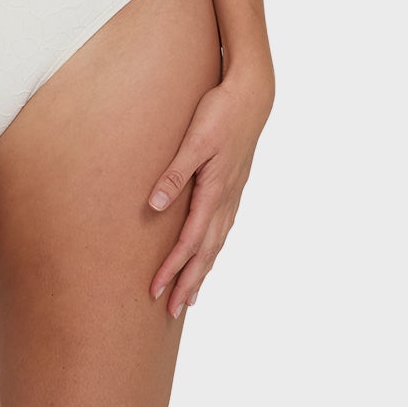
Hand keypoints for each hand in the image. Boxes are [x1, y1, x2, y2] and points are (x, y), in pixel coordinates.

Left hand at [146, 69, 272, 319]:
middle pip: (206, 253)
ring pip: (216, 244)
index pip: (190, 241)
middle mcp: (226, 200)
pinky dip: (213, 251)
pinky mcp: (234, 188)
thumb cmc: (220, 112)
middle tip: (172, 311)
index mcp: (214, 192)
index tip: (156, 290)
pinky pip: (222, 230)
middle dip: (188, 282)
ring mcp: (233, 195)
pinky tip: (208, 256)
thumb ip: (174, 172)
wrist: (253, 95)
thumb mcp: (195, 139)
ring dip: (202, 271)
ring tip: (190, 296)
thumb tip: (154, 204)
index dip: (172, 268)